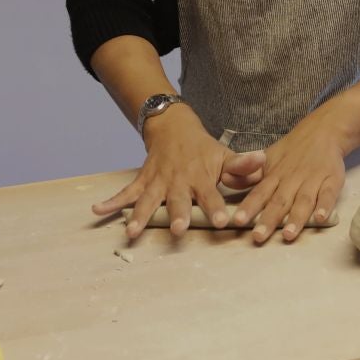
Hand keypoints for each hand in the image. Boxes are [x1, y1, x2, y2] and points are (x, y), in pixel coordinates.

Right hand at [91, 106, 233, 239]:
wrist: (174, 127)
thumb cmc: (204, 150)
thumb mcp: (224, 155)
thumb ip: (241, 165)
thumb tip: (262, 162)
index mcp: (201, 178)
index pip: (212, 195)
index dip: (217, 208)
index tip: (223, 222)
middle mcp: (178, 182)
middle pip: (177, 200)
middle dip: (177, 214)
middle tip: (177, 229)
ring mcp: (157, 182)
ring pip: (147, 200)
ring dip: (139, 216)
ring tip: (131, 232)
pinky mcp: (142, 181)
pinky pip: (125, 192)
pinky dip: (111, 202)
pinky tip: (97, 210)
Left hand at [229, 109, 350, 243]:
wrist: (323, 131)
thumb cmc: (292, 151)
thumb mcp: (268, 158)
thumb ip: (251, 175)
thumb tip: (226, 181)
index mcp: (275, 175)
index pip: (259, 193)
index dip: (249, 207)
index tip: (238, 221)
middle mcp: (292, 179)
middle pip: (279, 201)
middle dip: (269, 220)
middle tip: (258, 237)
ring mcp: (313, 180)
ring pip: (303, 201)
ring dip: (296, 218)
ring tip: (289, 235)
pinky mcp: (332, 180)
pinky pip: (329, 194)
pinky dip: (325, 206)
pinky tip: (320, 218)